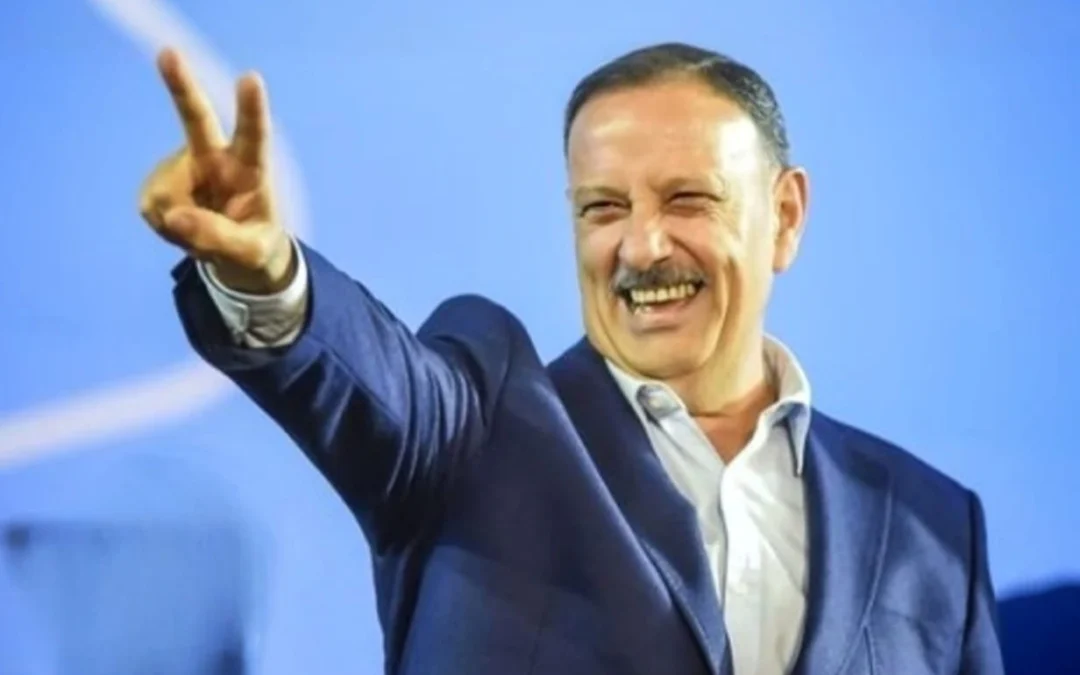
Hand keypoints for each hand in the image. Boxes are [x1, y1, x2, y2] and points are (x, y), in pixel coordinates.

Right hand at [139, 48, 293, 293]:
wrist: (234, 252)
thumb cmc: (254, 244)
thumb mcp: (249, 253)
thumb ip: (219, 238)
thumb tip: (174, 217)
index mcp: (252, 168)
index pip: (255, 136)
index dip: (251, 109)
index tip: (252, 79)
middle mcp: (216, 157)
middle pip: (196, 118)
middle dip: (181, 86)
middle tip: (169, 54)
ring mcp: (183, 165)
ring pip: (167, 194)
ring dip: (179, 224)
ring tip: (202, 230)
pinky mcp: (159, 181)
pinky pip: (151, 205)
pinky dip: (164, 225)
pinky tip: (183, 225)